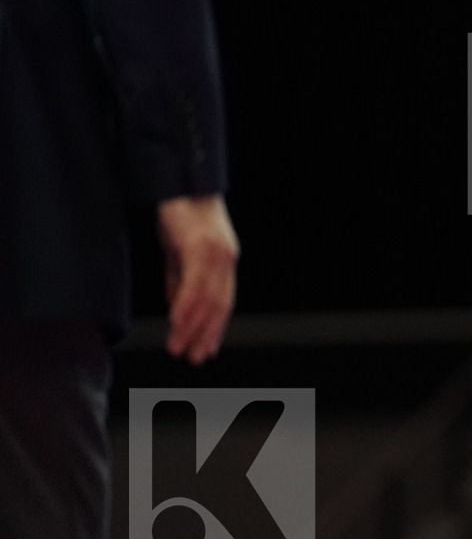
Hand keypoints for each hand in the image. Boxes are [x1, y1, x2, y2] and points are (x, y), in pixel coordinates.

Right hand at [157, 194, 239, 364]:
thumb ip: (180, 281)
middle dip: (206, 334)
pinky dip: (187, 304)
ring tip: (179, 347)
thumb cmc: (177, 215)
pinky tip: (177, 322)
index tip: (204, 351)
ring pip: (208, 298)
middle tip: (194, 359)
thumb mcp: (177, 253)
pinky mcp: (201, 244)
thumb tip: (179, 310)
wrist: (178, 180)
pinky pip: (195, 281)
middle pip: (219, 305)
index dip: (214, 328)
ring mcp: (217, 252)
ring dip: (192, 326)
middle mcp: (226, 258)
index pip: (222, 302)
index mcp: (224, 262)